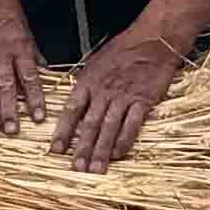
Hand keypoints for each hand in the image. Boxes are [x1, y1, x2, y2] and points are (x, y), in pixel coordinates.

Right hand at [0, 0, 44, 132]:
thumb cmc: (3, 6)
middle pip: (7, 86)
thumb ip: (32, 51)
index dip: (35, 99)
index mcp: (20, 47)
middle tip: (12, 131)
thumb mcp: (25, 26)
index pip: (30, 78)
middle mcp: (1, 53)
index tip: (38, 117)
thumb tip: (44, 70)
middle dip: (11, 110)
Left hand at [53, 29, 182, 172]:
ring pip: (109, 129)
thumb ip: (86, 85)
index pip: (71, 111)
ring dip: (101, 151)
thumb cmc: (124, 49)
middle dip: (81, 149)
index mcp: (88, 81)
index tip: (56, 149)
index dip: (63, 132)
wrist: (153, 40)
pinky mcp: (143, 101)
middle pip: (89, 125)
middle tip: (76, 168)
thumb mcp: (96, 62)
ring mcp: (123, 97)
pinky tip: (117, 154)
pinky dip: (124, 141)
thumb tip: (75, 105)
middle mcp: (103, 91)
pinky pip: (131, 125)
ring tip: (95, 169)